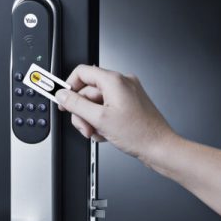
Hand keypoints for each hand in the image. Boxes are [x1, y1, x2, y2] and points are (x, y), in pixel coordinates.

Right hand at [56, 65, 176, 162]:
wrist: (159, 147)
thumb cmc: (139, 133)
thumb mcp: (99, 119)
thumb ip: (76, 105)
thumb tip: (62, 95)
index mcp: (114, 80)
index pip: (81, 73)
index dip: (69, 87)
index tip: (63, 100)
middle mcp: (121, 83)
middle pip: (87, 92)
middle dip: (82, 112)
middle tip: (85, 127)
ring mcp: (126, 94)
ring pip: (95, 103)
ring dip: (91, 119)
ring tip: (97, 132)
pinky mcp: (128, 105)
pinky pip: (106, 109)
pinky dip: (102, 121)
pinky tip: (106, 132)